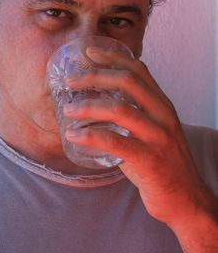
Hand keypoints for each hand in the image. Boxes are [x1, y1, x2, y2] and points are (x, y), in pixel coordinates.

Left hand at [63, 46, 213, 227]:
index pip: (139, 70)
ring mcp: (158, 137)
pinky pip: (114, 141)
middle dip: (94, 76)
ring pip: (119, 109)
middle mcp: (163, 115)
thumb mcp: (151, 131)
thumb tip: (95, 103)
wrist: (185, 200)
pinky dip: (89, 136)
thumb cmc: (161, 164)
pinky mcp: (149, 159)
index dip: (113, 57)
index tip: (89, 52)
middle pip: (126, 82)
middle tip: (70, 81)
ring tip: (67, 110)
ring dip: (87, 106)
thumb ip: (132, 115)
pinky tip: (73, 137)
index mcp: (162, 105)